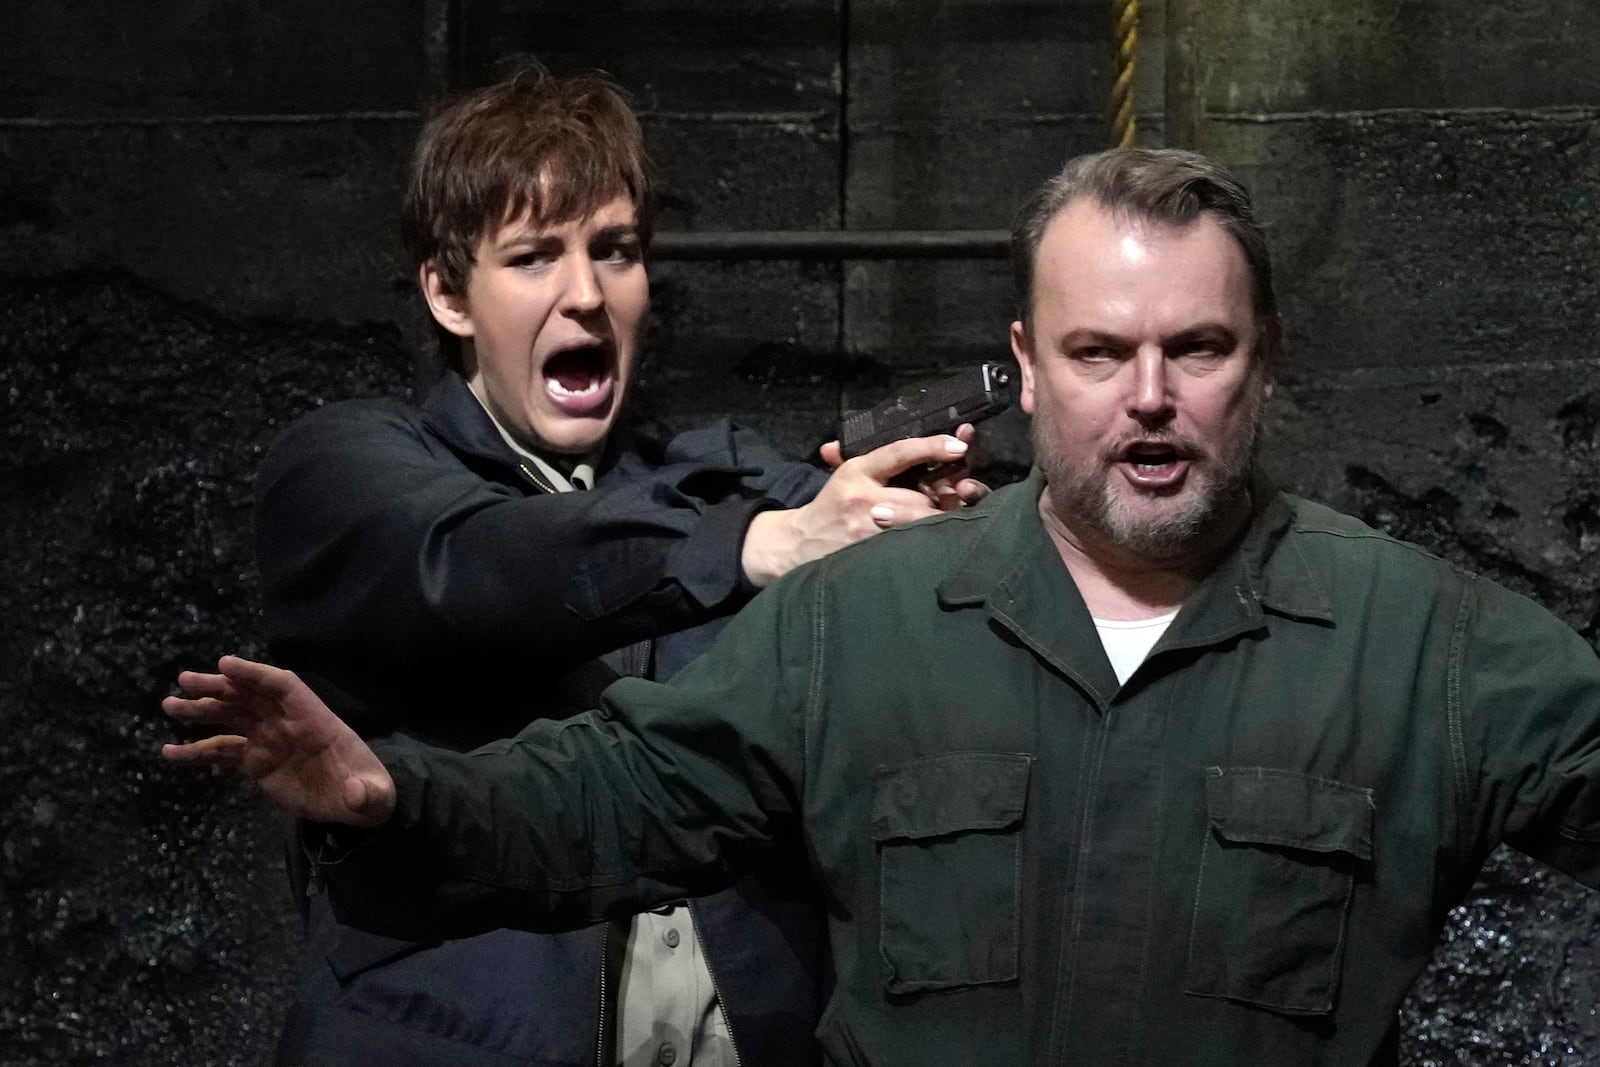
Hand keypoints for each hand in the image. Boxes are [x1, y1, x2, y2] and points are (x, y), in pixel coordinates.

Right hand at [161, 655, 395, 827]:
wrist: (357, 806)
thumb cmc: (369, 793)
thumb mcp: (373, 797)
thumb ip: (366, 794)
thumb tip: (355, 793)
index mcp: (317, 720)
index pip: (284, 686)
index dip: (256, 674)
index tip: (225, 665)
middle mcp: (288, 723)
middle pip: (250, 696)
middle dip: (219, 686)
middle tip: (184, 681)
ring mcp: (269, 741)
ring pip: (231, 717)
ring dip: (201, 710)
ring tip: (170, 706)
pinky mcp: (256, 763)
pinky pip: (222, 752)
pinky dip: (197, 751)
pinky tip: (170, 752)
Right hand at [742, 431, 983, 585]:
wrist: (799, 543)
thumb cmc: (831, 505)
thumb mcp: (845, 473)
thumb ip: (873, 455)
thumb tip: (910, 435)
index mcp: (857, 470)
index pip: (898, 452)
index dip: (931, 447)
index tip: (960, 444)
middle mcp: (864, 499)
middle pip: (920, 497)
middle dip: (946, 497)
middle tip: (965, 492)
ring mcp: (869, 529)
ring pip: (919, 524)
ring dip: (941, 521)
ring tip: (957, 516)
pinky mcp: (872, 554)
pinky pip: (910, 545)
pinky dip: (928, 540)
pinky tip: (942, 538)